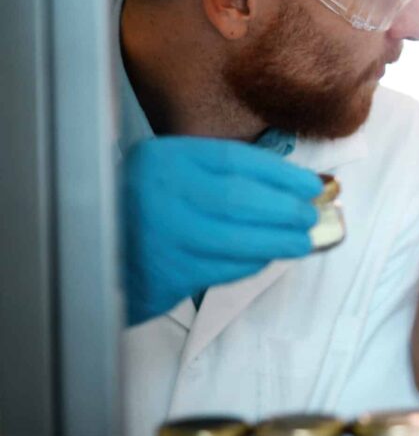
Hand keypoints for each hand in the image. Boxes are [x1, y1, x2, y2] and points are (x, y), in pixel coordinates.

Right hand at [122, 136, 322, 325]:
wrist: (90, 253)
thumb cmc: (145, 207)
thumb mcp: (173, 173)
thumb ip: (223, 175)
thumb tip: (294, 186)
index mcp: (163, 160)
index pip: (236, 162)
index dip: (282, 175)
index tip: (312, 185)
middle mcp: (158, 195)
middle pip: (240, 200)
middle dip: (286, 210)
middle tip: (312, 216)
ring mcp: (159, 237)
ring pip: (236, 240)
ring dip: (278, 241)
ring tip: (302, 241)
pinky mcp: (164, 275)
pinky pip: (222, 269)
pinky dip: (252, 263)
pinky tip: (265, 257)